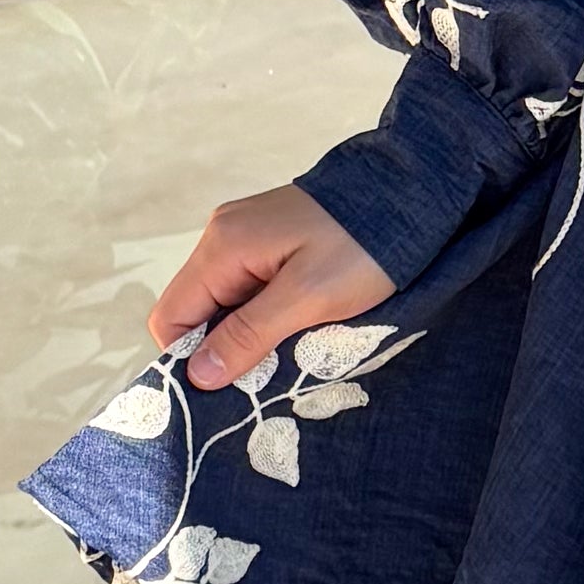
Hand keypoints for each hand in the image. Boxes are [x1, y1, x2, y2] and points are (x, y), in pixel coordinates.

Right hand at [152, 185, 399, 393]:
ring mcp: (248, 236)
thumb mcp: (307, 297)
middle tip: (263, 380)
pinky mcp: (273, 241)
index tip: (224, 390)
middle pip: (197, 311)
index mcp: (222, 247)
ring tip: (286, 355)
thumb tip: (196, 375)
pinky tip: (297, 328)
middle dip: (222, 350)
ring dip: (248, 335)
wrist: (412, 193)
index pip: (171, 316)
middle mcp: (224, 236)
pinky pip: (251, 289)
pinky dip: (266, 315)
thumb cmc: (363, 246)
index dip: (188, 359)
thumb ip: (249, 334)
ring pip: (226, 304)